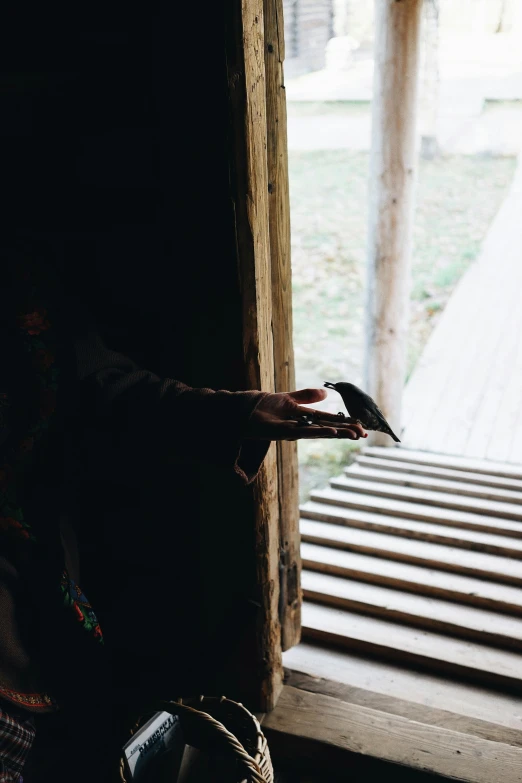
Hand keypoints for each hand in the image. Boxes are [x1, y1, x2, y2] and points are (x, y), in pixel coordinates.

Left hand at [244, 388, 367, 440]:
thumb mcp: (289, 398)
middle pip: (328, 428)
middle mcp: (301, 426)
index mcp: (304, 418)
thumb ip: (307, 396)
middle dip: (345, 431)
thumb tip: (326, 393)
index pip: (329, 421)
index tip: (360, 428)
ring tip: (352, 435)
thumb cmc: (265, 407)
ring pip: (319, 432)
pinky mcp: (283, 432)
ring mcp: (293, 430)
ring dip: (336, 433)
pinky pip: (303, 432)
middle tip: (363, 434)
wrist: (245, 410)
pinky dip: (318, 432)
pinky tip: (331, 433)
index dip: (344, 424)